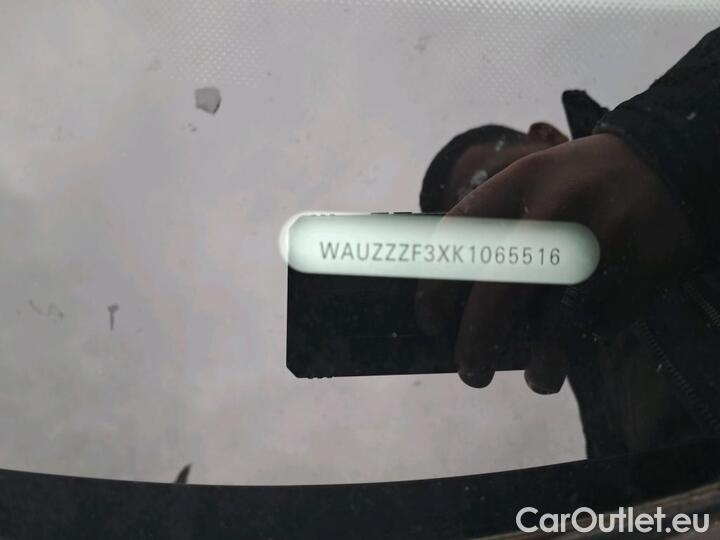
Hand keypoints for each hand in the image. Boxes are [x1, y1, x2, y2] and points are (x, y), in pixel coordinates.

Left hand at [416, 133, 698, 391]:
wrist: (666, 164)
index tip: (430, 322)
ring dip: (542, 363)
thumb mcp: (533, 180)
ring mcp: (598, 242)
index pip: (458, 238)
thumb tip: (461, 303)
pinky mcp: (635, 269)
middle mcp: (555, 209)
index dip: (434, 288)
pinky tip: (588, 329)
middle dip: (478, 341)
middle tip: (470, 372)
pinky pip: (600, 320)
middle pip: (499, 290)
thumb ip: (497, 226)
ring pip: (556, 322)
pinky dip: (589, 334)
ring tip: (537, 379)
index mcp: (520, 182)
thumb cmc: (580, 184)